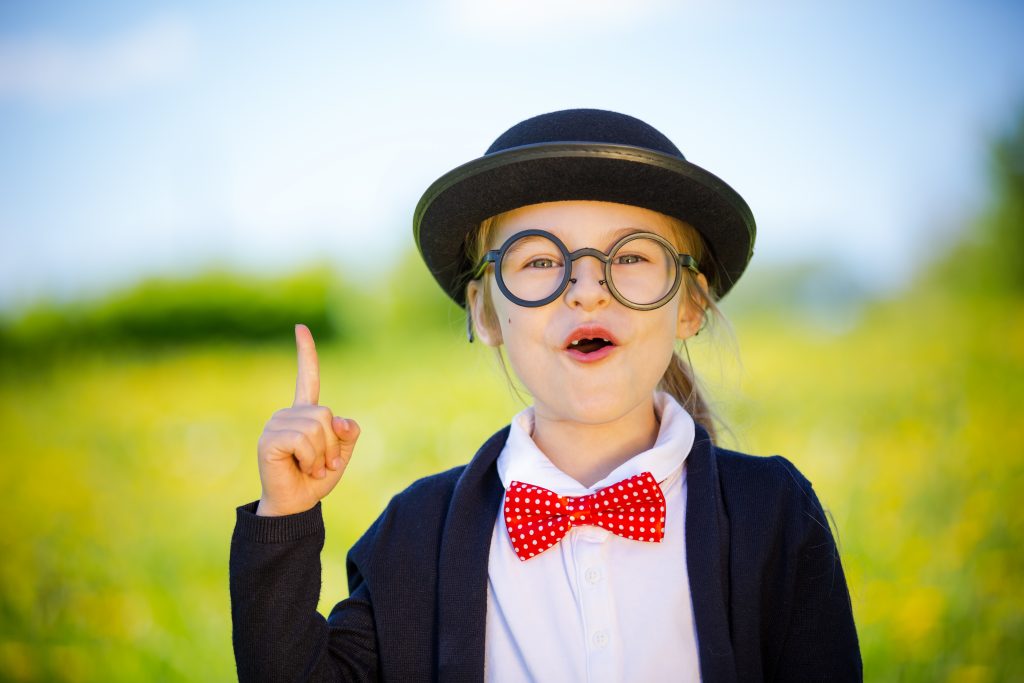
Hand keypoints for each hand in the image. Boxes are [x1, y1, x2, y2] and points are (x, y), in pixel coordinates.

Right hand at [255, 324, 360, 516]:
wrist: (296, 505)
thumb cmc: (316, 479)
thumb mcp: (341, 454)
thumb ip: (348, 433)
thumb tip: (341, 420)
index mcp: (305, 413)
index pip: (308, 377)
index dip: (306, 353)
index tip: (300, 327)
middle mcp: (288, 414)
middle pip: (326, 415)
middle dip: (333, 444)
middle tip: (323, 464)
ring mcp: (276, 425)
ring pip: (317, 428)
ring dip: (322, 455)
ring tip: (312, 468)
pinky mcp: (269, 439)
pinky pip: (303, 440)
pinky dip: (310, 459)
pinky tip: (300, 467)